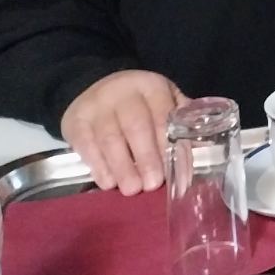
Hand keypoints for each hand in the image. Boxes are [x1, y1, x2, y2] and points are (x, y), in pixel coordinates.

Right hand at [60, 69, 185, 194]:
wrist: (93, 85)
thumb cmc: (138, 101)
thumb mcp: (162, 97)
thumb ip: (178, 118)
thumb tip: (199, 145)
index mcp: (150, 86)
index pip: (162, 115)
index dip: (168, 145)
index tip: (175, 172)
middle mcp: (123, 93)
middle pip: (136, 126)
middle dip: (146, 157)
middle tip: (152, 184)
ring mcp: (96, 106)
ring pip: (109, 138)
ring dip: (122, 167)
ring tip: (132, 189)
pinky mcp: (75, 121)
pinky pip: (86, 145)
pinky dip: (98, 166)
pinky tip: (108, 182)